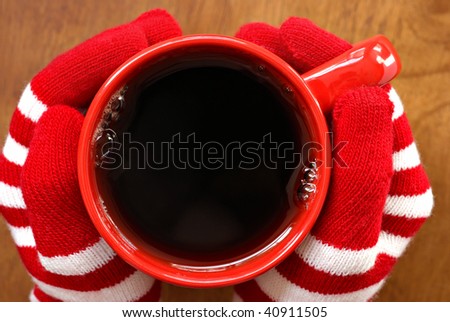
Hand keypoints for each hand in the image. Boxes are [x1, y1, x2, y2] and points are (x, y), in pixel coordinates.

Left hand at [0, 9, 180, 301]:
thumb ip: (52, 195)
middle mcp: (61, 148)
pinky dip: (157, 84)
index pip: (54, 92)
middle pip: (84, 80)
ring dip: (141, 58)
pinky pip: (135, 110)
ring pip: (110, 89)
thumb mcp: (69, 250)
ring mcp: (93, 148)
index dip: (91, 59)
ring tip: (173, 40)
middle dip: (123, 48)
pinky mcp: (121, 154)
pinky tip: (179, 73)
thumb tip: (59, 119)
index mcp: (37, 164)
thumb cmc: (91, 279)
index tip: (137, 39)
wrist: (111, 296)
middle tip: (163, 31)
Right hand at [233, 18, 433, 300]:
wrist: (288, 306)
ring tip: (247, 52)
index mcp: (392, 177)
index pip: (372, 99)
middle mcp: (366, 163)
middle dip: (300, 58)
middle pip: (341, 91)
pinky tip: (247, 86)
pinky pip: (292, 121)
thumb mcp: (345, 244)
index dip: (337, 61)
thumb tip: (370, 97)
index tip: (293, 37)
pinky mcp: (303, 166)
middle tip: (258, 40)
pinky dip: (269, 96)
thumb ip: (365, 179)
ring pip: (315, 101)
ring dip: (281, 70)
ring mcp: (332, 162)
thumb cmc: (317, 285)